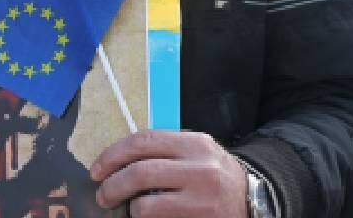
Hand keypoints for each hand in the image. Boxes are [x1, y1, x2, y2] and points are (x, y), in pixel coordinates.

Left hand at [92, 130, 248, 216]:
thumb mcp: (197, 152)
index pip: (143, 142)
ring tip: (126, 209)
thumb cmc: (216, 175)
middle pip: (140, 173)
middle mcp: (200, 169)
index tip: (97, 169)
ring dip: (129, 209)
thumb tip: (118, 160)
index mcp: (194, 144)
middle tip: (102, 195)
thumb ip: (165, 150)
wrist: (254, 201)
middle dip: (112, 185)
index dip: (113, 155)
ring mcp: (202, 200)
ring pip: (146, 205)